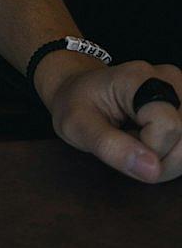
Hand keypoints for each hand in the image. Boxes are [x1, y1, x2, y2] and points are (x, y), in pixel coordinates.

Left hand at [46, 58, 181, 183]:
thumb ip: (111, 148)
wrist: (82, 90)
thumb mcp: (77, 127)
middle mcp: (168, 78)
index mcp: (137, 77)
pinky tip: (153, 143)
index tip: (123, 142)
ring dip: (168, 159)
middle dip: (160, 160)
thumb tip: (153, 170)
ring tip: (139, 145)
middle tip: (129, 149)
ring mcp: (181, 88)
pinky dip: (174, 152)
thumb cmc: (77, 105)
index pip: (168, 124)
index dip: (150, 148)